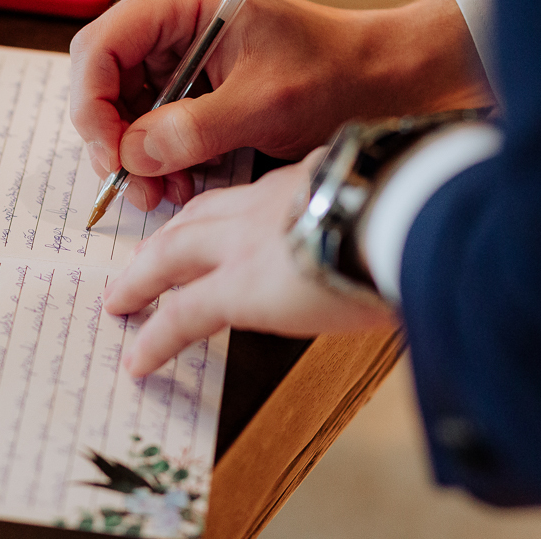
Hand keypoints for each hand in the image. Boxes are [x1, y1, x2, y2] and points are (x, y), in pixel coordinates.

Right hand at [69, 0, 491, 210]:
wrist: (375, 77)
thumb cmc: (332, 73)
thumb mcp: (264, 105)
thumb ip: (194, 129)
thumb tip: (133, 154)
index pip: (99, 48)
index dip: (93, 107)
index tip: (113, 159)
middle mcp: (164, 14)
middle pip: (100, 78)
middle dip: (113, 137)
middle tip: (136, 184)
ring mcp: (170, 44)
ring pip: (118, 104)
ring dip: (135, 153)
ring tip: (167, 189)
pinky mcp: (181, 73)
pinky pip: (145, 116)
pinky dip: (155, 153)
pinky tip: (180, 176)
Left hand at [103, 152, 394, 376]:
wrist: (410, 207)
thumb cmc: (421, 202)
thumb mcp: (389, 191)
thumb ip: (374, 207)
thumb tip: (397, 231)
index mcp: (302, 179)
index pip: (248, 196)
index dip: (220, 213)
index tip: (212, 225)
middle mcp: (263, 203)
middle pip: (195, 218)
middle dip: (163, 241)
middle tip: (141, 261)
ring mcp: (244, 243)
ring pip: (171, 255)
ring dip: (141, 279)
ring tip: (119, 302)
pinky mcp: (239, 288)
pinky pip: (181, 316)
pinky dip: (155, 339)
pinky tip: (139, 362)